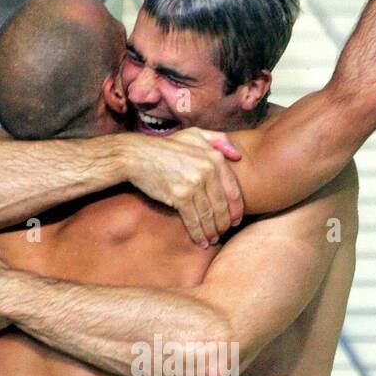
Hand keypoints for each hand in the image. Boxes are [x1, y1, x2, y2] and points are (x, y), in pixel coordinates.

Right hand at [125, 129, 243, 245]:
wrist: (137, 155)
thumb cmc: (166, 146)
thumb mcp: (194, 134)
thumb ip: (218, 139)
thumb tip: (237, 155)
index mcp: (214, 158)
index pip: (233, 189)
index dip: (236, 209)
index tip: (236, 220)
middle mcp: (207, 170)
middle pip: (221, 205)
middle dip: (224, 224)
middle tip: (223, 233)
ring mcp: (194, 184)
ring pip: (208, 215)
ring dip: (212, 231)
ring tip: (212, 240)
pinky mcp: (180, 196)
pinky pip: (193, 219)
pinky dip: (198, 233)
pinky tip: (201, 242)